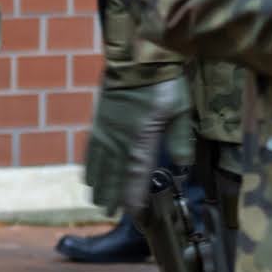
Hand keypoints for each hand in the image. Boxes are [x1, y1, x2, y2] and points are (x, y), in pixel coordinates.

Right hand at [82, 77, 189, 217]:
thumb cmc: (162, 83)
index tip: (133, 215)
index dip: (133, 198)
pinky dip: (89, 164)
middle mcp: (118, 141)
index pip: (135, 177)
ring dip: (98, 184)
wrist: (136, 56)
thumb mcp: (179, 111)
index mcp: (139, 141)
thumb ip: (180, 140)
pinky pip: (91, 149)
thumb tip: (183, 165)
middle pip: (112, 176)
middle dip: (111, 196)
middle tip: (108, 213)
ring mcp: (105, 131)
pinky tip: (88, 172)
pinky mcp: (99, 120)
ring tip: (96, 199)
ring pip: (98, 164)